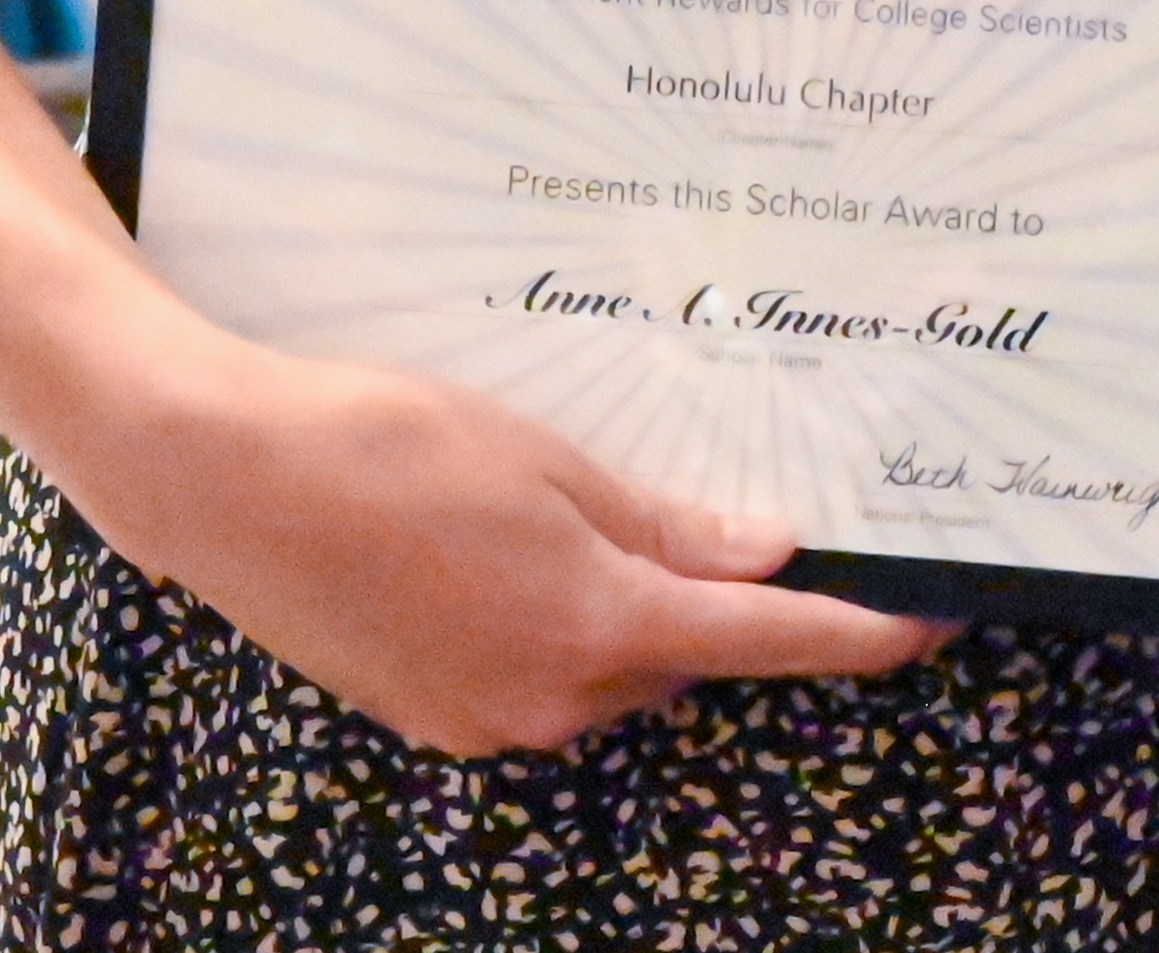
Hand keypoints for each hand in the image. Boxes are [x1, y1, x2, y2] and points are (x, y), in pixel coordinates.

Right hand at [42, 332, 949, 756]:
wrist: (221, 477)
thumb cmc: (383, 443)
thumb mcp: (546, 459)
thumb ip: (665, 523)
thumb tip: (769, 560)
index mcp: (596, 626)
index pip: (771, 640)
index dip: (864, 631)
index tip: (937, 617)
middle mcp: (551, 697)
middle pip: (686, 650)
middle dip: (717, 590)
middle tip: (727, 502)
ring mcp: (485, 716)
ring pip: (612, 662)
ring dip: (628, 597)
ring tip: (574, 500)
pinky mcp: (433, 711)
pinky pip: (539, 672)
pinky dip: (558, 616)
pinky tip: (508, 541)